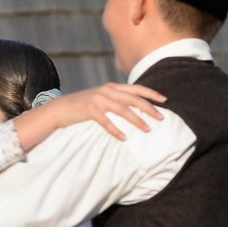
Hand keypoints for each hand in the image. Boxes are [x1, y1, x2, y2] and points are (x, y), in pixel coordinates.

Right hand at [31, 83, 166, 141]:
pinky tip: (124, 138)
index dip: (151, 93)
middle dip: (149, 108)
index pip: (137, 88)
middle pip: (133, 98)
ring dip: (136, 120)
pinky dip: (115, 130)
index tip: (165, 100)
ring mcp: (98, 99)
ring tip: (147, 130)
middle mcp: (107, 91)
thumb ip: (118, 99)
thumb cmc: (85, 106)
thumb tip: (137, 106)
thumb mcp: (103, 99)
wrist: (62, 108)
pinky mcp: (89, 110)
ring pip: (122, 109)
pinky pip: (106, 121)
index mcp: (113, 87)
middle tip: (161, 118)